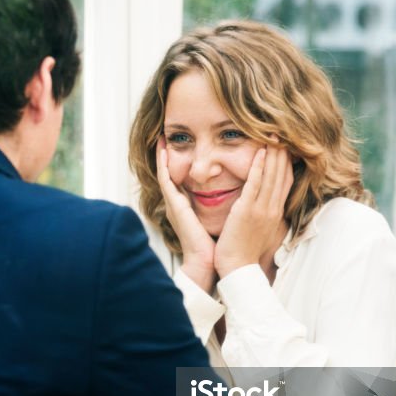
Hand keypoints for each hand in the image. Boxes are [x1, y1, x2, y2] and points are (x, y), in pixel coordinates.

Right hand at [156, 137, 216, 292]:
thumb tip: (234, 194)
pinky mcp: (175, 206)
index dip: (178, 162)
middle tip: (165, 134)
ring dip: (161, 155)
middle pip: (169, 173)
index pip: (180, 178)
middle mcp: (176, 203)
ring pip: (164, 173)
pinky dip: (163, 165)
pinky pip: (166, 181)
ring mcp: (173, 204)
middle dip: (165, 155)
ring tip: (162, 137)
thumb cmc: (214, 244)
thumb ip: (217, 206)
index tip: (181, 146)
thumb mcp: (216, 218)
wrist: (207, 261)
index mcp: (186, 206)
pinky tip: (163, 151)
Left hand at [214, 141, 293, 278]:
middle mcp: (272, 208)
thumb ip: (265, 216)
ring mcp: (262, 209)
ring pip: (272, 175)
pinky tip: (260, 152)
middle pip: (282, 174)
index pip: (285, 180)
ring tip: (273, 133)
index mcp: (275, 212)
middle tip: (283, 131)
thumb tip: (269, 207)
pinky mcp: (247, 211)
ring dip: (273, 153)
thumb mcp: (261, 231)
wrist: (238, 269)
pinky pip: (255, 184)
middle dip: (283, 151)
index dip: (287, 161)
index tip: (287, 145)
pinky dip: (259, 167)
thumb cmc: (246, 252)